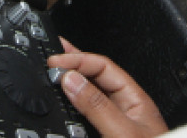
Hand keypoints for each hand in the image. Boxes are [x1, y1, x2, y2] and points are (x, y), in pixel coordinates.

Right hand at [48, 38, 168, 137]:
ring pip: (88, 97)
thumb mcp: (123, 132)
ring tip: (52, 74)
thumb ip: (97, 106)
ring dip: (70, 86)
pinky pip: (85, 117)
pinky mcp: (106, 137)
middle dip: (72, 65)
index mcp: (135, 100)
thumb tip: (72, 79)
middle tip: (51, 56)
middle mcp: (125, 110)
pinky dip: (70, 109)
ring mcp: (115, 125)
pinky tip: (62, 106)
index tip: (56, 62)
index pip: (103, 67)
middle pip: (94, 78)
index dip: (79, 60)